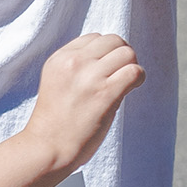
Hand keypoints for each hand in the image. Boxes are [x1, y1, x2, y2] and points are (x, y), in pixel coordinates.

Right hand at [20, 34, 144, 178]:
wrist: (47, 147)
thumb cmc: (55, 121)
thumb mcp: (57, 81)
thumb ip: (77, 67)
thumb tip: (110, 58)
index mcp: (60, 58)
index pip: (94, 38)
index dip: (105, 53)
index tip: (104, 71)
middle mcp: (74, 62)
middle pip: (113, 40)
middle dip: (121, 55)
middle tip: (119, 75)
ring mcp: (90, 77)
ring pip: (127, 52)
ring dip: (132, 66)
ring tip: (125, 83)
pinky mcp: (105, 93)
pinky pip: (134, 71)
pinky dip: (138, 78)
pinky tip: (131, 88)